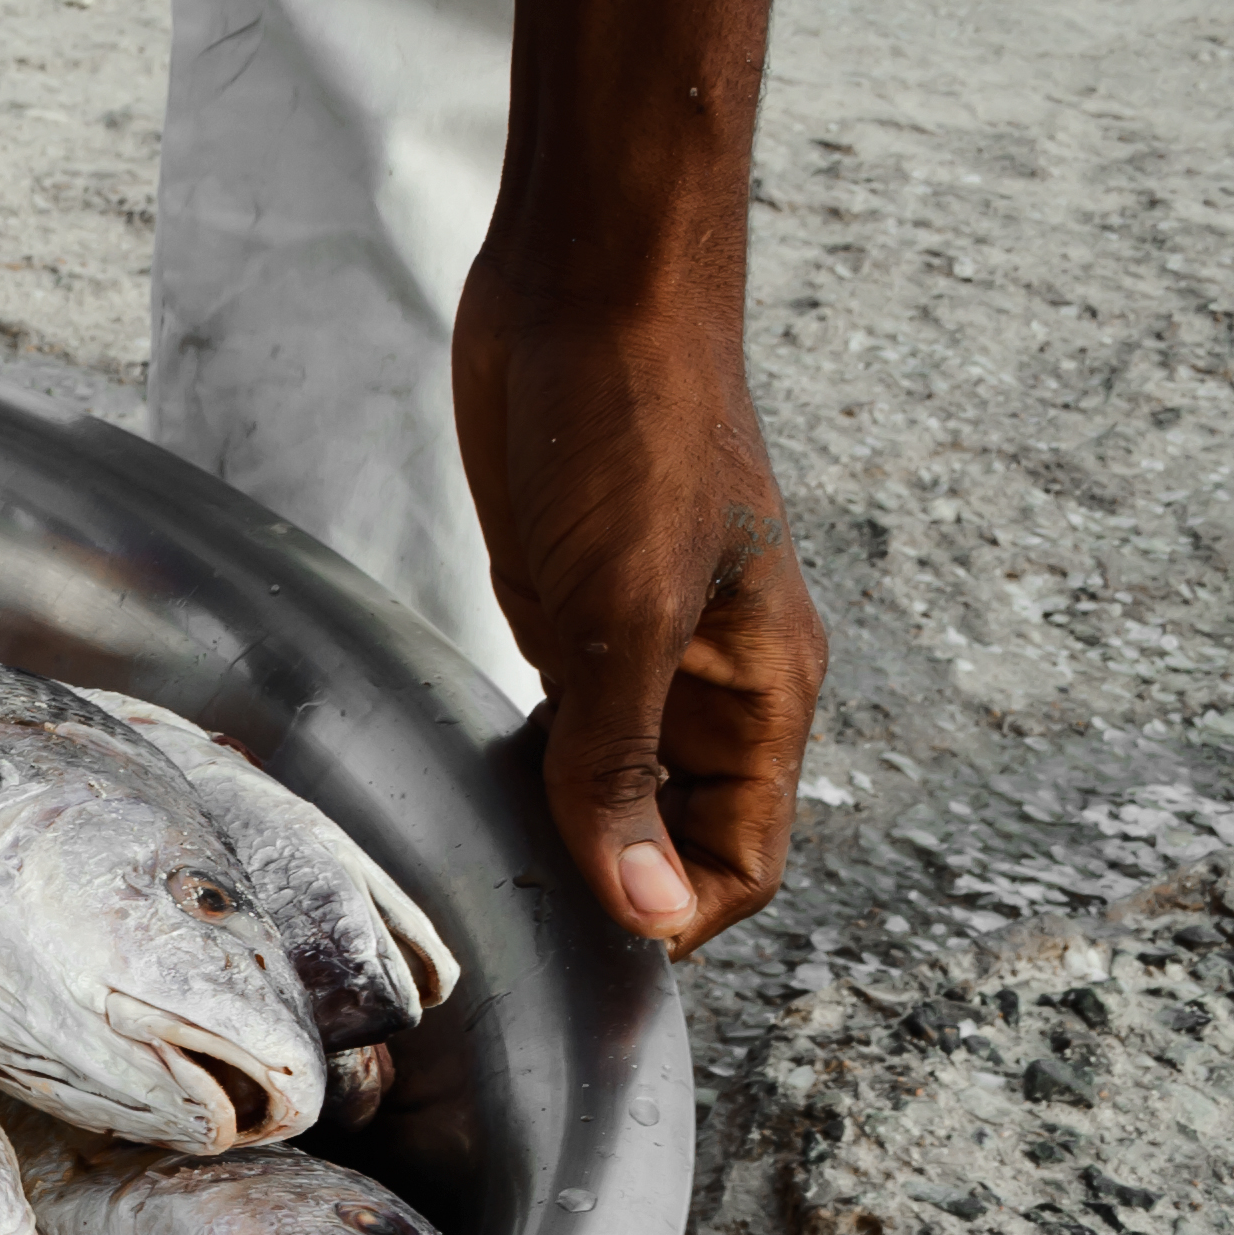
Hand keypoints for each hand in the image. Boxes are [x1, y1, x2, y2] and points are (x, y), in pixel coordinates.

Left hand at [453, 268, 827, 955]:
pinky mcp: (576, 615)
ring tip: (477, 850)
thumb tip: (649, 913)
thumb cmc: (632, 426)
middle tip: (501, 901)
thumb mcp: (621, 614)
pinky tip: (469, 774)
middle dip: (608, 884)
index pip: (744, 862)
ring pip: (621, 787)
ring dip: (563, 828)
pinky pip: (568, 728)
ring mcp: (643, 649)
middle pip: (681, 838)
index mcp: (763, 688)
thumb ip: (625, 768)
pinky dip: (529, 765)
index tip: (571, 943)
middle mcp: (715, 682)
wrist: (588, 291)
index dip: (670, 918)